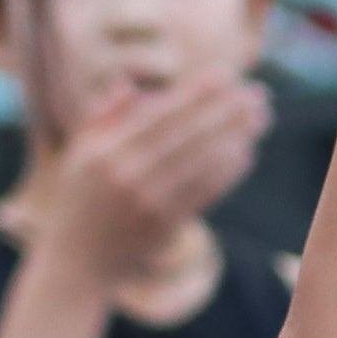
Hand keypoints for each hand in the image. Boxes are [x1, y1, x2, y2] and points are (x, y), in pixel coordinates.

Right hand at [41, 73, 272, 287]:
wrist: (75, 263)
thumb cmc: (78, 202)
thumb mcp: (78, 156)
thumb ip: (101, 118)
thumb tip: (128, 84)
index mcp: (103, 151)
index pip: (159, 114)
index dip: (195, 93)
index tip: (225, 74)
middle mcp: (124, 174)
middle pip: (187, 134)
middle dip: (227, 110)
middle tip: (258, 93)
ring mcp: (146, 201)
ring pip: (202, 161)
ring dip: (237, 136)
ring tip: (262, 117)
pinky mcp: (164, 224)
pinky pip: (204, 191)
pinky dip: (228, 170)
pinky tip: (246, 152)